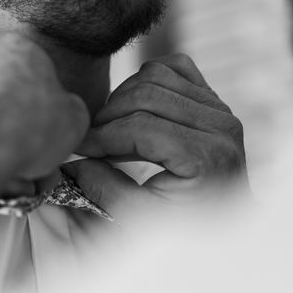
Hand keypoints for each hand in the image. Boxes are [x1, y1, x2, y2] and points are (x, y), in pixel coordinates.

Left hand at [0, 32, 89, 204]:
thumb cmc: (24, 130)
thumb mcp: (74, 120)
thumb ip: (72, 108)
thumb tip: (65, 110)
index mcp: (19, 45)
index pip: (39, 69)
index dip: (46, 101)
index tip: (46, 124)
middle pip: (6, 81)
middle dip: (15, 108)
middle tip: (25, 139)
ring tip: (1, 151)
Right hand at [66, 54, 245, 217]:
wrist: (222, 218)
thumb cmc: (184, 225)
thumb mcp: (142, 217)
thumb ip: (105, 188)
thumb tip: (70, 161)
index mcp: (207, 156)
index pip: (142, 128)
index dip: (102, 136)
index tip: (76, 147)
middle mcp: (220, 125)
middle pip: (147, 95)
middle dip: (108, 116)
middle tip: (89, 139)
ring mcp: (219, 107)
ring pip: (156, 74)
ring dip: (123, 96)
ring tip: (109, 126)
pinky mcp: (213, 98)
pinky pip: (174, 67)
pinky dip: (147, 78)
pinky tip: (134, 106)